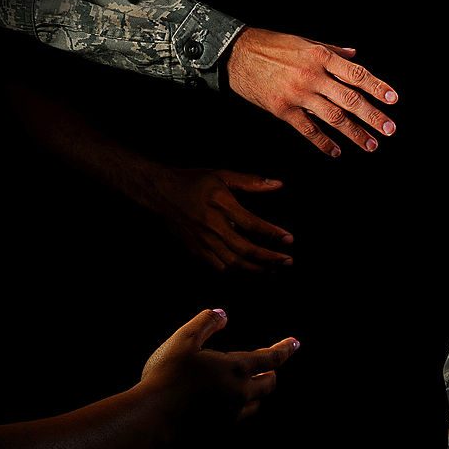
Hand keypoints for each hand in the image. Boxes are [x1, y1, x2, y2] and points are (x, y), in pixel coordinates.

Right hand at [140, 309, 298, 427]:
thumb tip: (223, 314)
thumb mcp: (183, 340)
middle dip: (271, 374)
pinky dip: (238, 409)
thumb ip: (205, 323)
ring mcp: (231, 416)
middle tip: (270, 369)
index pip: (271, 358)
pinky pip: (237, 419)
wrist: (151, 420)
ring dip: (256, 394)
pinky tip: (227, 407)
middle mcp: (240, 394)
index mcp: (236, 369)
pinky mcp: (219, 433)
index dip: (284, 349)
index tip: (295, 343)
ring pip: (254, 404)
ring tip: (250, 387)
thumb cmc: (167, 376)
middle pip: (268, 384)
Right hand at [146, 166, 292, 271]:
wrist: (159, 192)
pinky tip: (251, 271)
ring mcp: (202, 240)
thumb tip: (278, 184)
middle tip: (287, 261)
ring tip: (274, 270)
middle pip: (244, 249)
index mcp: (219, 204)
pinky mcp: (195, 249)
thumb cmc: (193, 181)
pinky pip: (219, 267)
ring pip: (232, 263)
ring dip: (256, 269)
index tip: (289, 239)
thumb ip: (251, 182)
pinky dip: (237, 272)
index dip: (272, 234)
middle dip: (269, 258)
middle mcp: (211, 225)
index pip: (251, 224)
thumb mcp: (221, 175)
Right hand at [226, 27, 397, 156]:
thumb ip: (331, 50)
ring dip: (355, 133)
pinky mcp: (283, 110)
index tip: (393, 99)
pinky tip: (336, 151)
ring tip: (371, 145)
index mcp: (320, 57)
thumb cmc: (271, 45)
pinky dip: (324, 142)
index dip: (377, 87)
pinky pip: (308, 130)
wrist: (235, 54)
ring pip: (333, 117)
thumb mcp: (304, 41)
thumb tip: (354, 55)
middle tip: (389, 129)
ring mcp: (298, 95)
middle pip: (350, 99)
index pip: (356, 74)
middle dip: (372, 116)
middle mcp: (313, 76)